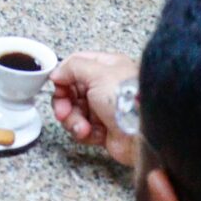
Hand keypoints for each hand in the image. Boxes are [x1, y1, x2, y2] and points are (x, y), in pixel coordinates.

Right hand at [50, 51, 140, 169]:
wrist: (143, 134)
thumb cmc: (129, 100)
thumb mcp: (98, 73)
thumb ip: (73, 67)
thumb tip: (57, 72)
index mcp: (106, 67)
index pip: (75, 66)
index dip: (63, 77)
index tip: (58, 86)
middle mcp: (104, 86)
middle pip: (71, 91)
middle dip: (64, 103)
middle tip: (63, 111)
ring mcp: (103, 109)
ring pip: (73, 112)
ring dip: (73, 121)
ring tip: (83, 127)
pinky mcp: (103, 129)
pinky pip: (81, 129)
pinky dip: (83, 132)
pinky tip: (91, 133)